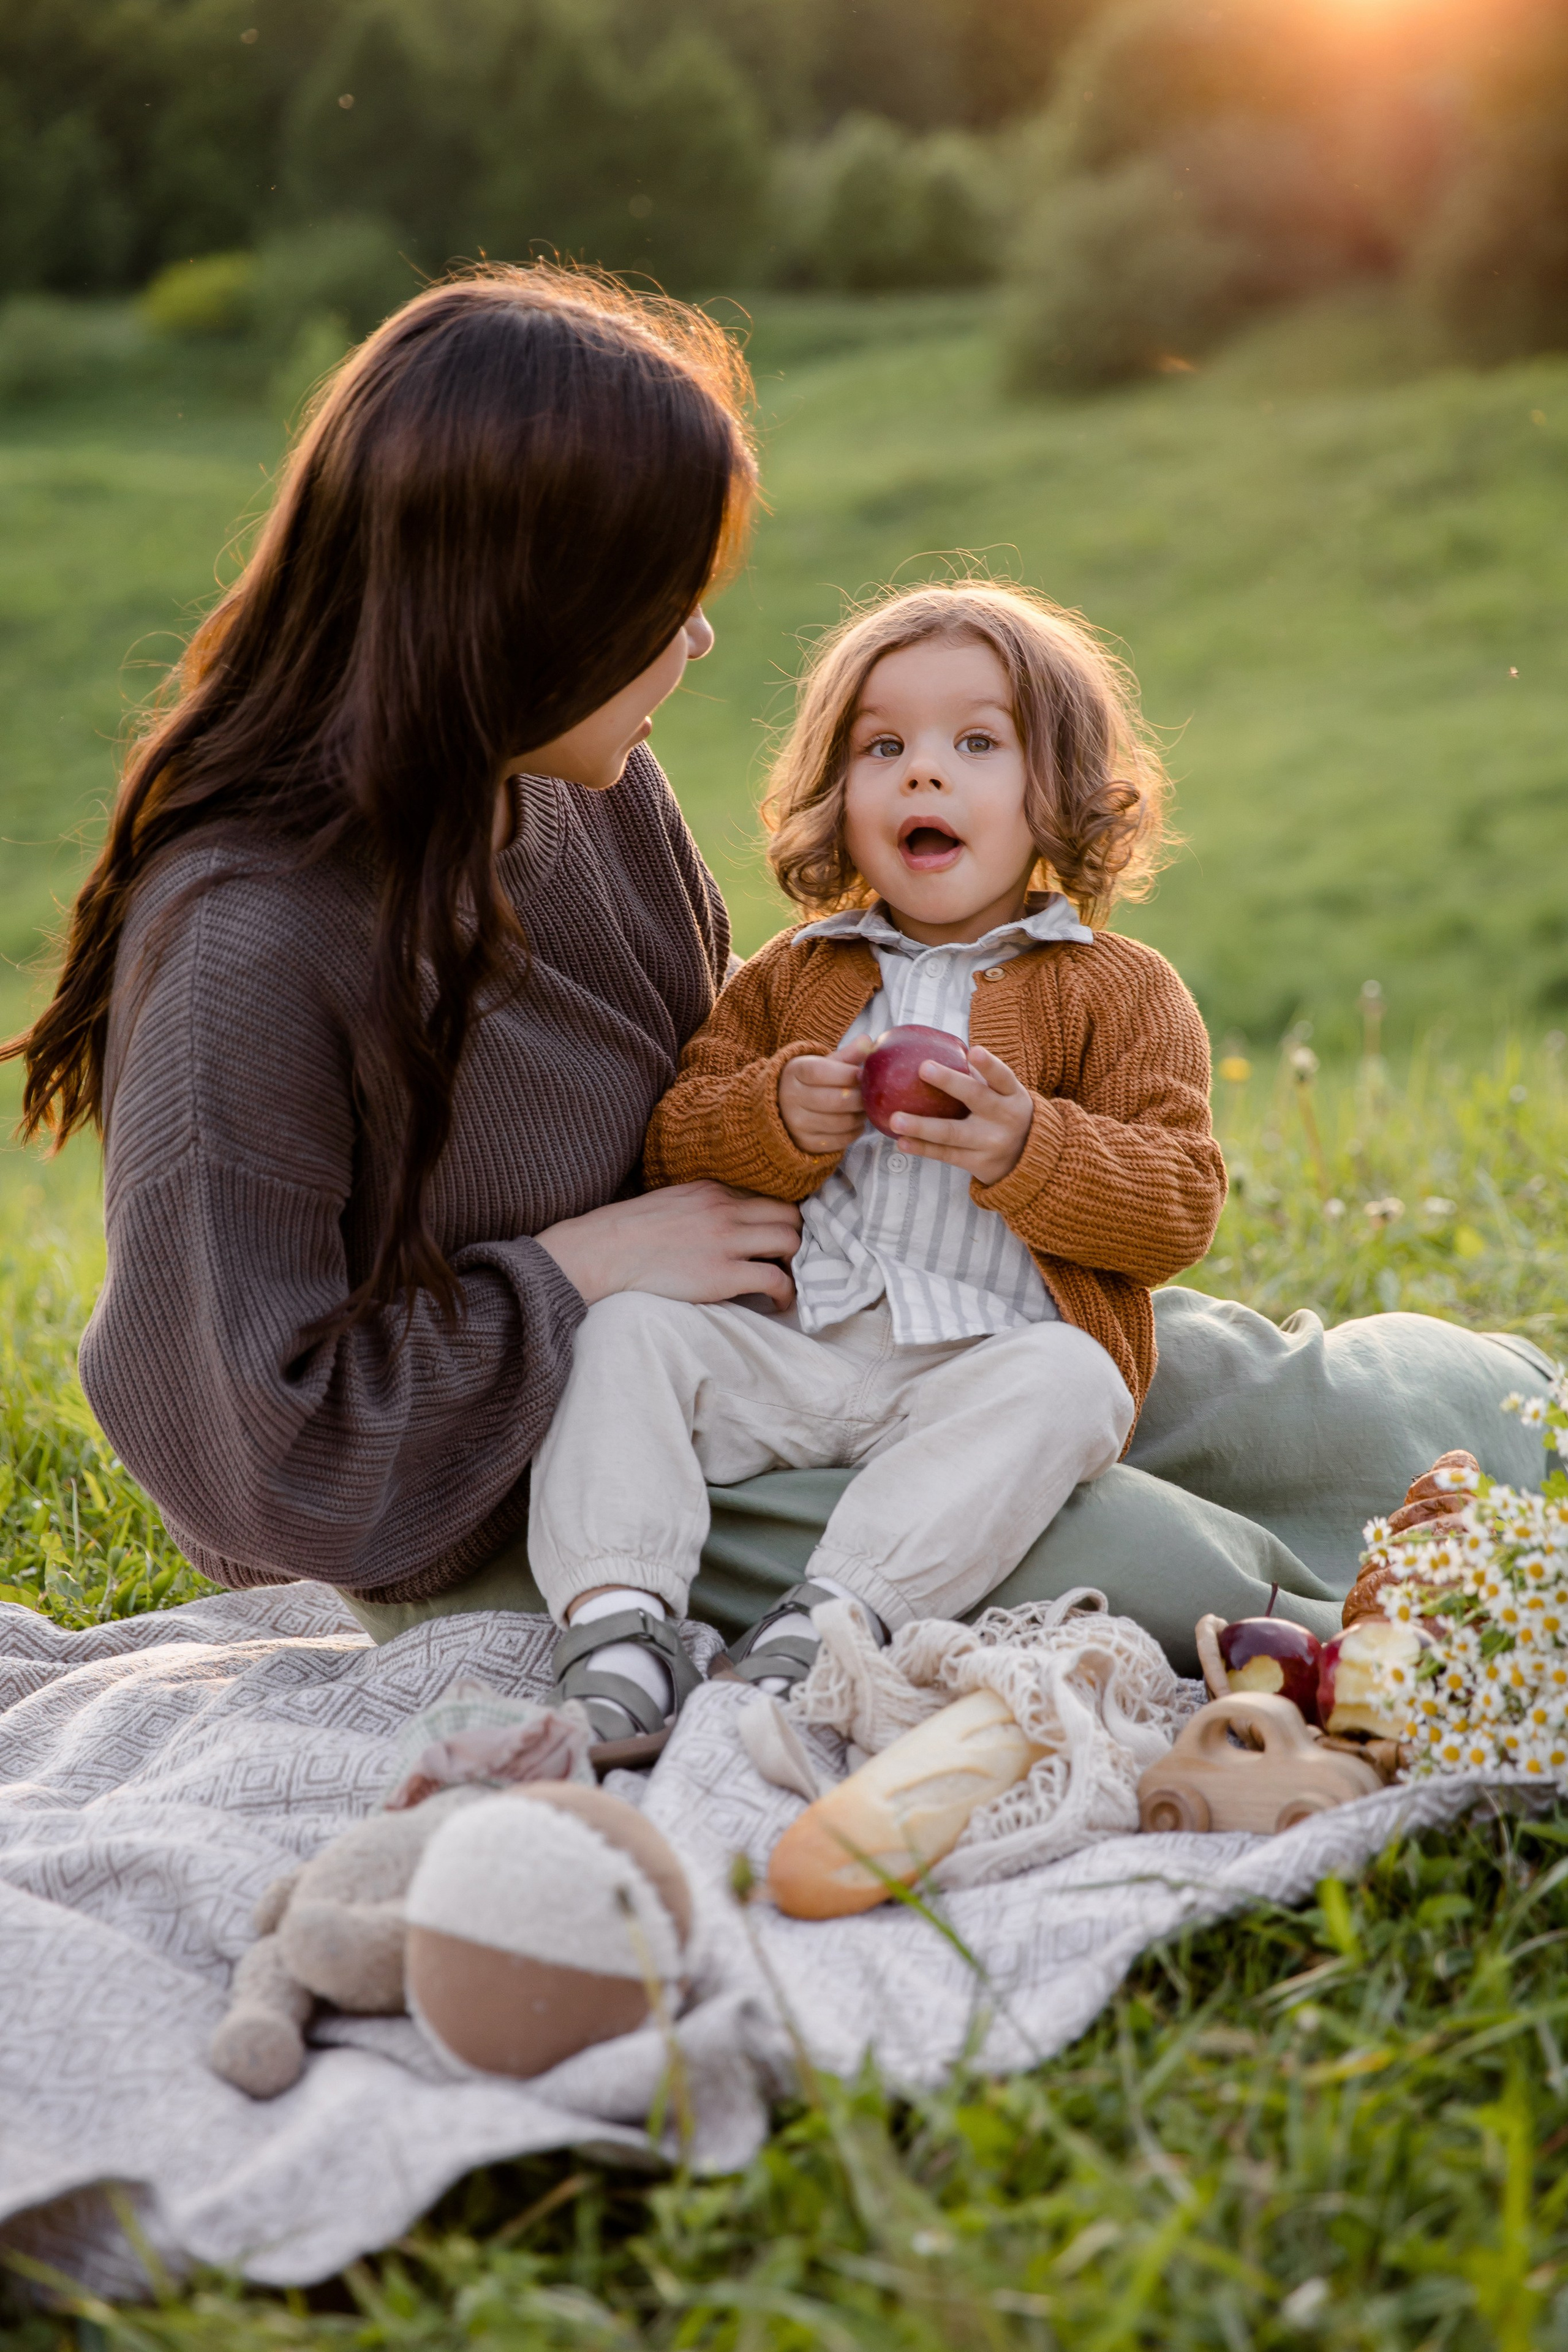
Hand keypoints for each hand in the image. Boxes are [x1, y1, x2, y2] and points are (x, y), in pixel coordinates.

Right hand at [537, 1181, 801, 1309]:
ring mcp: (726, 1241)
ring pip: (791, 1241)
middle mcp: (725, 1209)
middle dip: (798, 1237)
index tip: (781, 1236)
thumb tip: (724, 1221)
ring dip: (797, 1263)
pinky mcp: (723, 1275)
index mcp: (712, 1189)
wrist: (601, 1252)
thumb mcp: (671, 1201)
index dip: (782, 1218)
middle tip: (791, 1260)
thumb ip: (703, 1204)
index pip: (768, 1196)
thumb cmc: (627, 1233)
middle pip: (789, 1214)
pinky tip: (779, 1302)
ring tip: (788, 1280)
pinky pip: (775, 1279)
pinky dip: (787, 1292)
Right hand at [777, 1035, 874, 1154]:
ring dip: (860, 1116)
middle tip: (871, 1095)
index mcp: (794, 1072)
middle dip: (860, 1098)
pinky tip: (856, 1122)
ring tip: (864, 1108)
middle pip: (836, 1100)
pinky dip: (854, 1132)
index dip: (846, 1074)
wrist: (783, 1107)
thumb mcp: (823, 1064)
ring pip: (841, 1122)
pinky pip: (839, 1141)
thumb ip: (846, 1056)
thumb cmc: (810, 1082)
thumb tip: (868, 1042)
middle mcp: (790, 1098)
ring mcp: (796, 1123)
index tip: (862, 1074)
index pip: (821, 1072)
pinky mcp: (805, 1143)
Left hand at [887, 1043, 1034, 1186]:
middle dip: (949, 1082)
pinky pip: (946, 1154)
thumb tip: (939, 1048)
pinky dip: (923, 1148)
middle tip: (923, 1068)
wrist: (1029, 1160)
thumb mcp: (1004, 1095)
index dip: (989, 1065)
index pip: (1002, 1077)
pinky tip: (902, 1142)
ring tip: (896, 1119)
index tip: (974, 1052)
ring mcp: (991, 1142)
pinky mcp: (979, 1163)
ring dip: (922, 1126)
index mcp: (1012, 1095)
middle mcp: (1004, 1118)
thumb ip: (979, 1077)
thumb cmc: (1005, 1115)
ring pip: (952, 1132)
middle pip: (976, 1097)